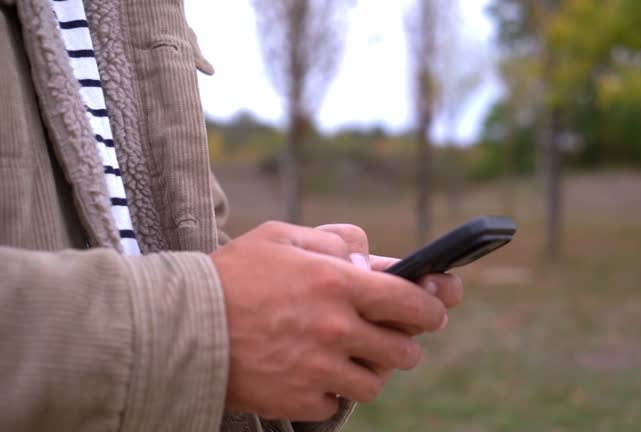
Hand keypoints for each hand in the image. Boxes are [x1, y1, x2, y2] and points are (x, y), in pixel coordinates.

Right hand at [210, 221, 446, 420]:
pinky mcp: (301, 401)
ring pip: (376, 382)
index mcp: (338, 283)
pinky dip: (331, 390)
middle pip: (405, 350)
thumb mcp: (282, 236)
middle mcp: (337, 329)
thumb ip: (334, 240)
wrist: (180, 327)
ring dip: (370, 369)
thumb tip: (368, 257)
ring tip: (346, 354)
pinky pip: (337, 402)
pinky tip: (311, 372)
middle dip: (403, 341)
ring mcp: (320, 369)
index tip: (434, 310)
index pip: (413, 301)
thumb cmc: (232, 275)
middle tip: (389, 335)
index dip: (432, 306)